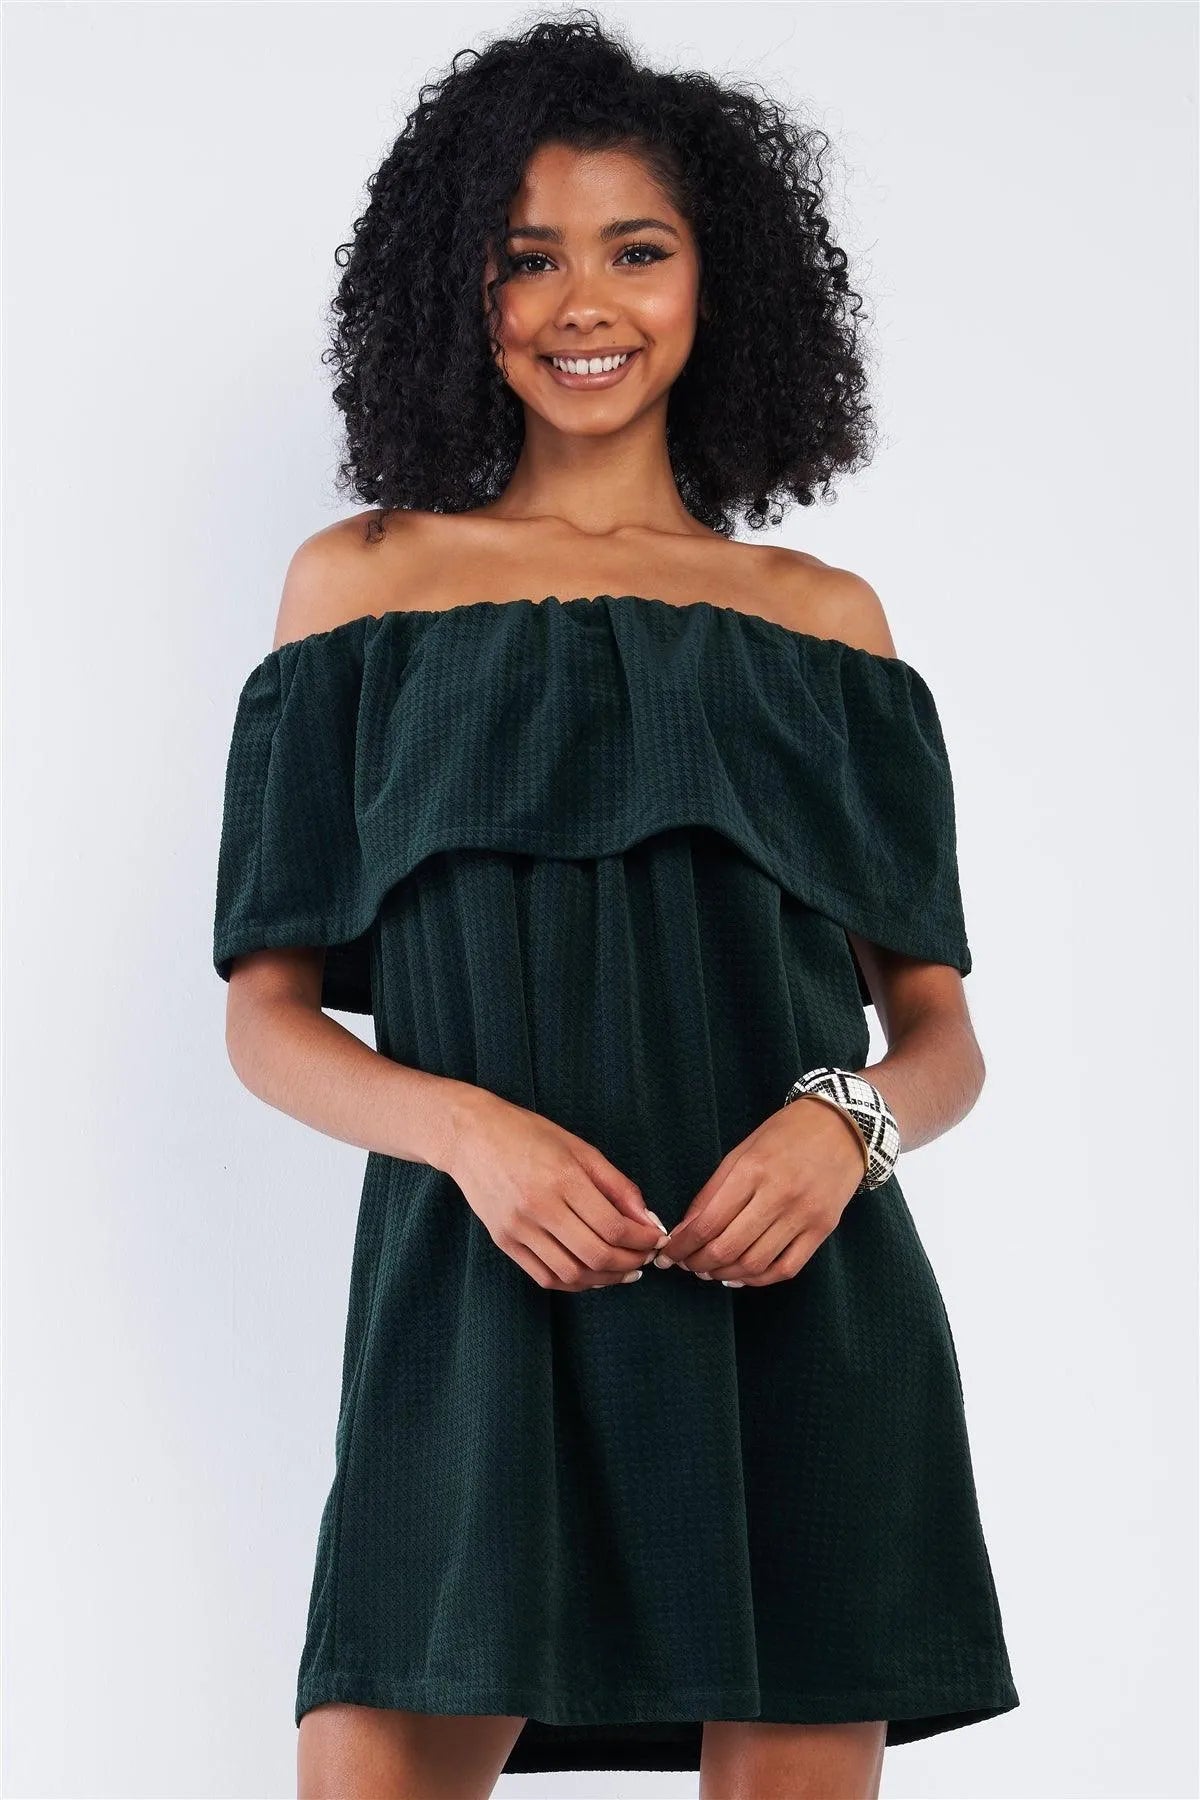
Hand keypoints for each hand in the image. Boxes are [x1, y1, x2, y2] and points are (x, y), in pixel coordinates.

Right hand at [446, 1088, 668, 1289]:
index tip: (656, 1239)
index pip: (614, 1226)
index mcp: (563, 1178)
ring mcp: (518, 1228)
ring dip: (605, 1278)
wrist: (471, 1137)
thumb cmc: (530, 1135)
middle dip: (630, 1263)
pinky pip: (545, 1277)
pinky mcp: (504, 1242)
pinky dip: (575, 1282)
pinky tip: (592, 1273)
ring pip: (572, 1273)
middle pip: (596, 1255)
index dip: (643, 1240)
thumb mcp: (581, 1149)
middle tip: (644, 1258)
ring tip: (623, 1270)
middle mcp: (539, 1207)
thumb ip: (618, 1186)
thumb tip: (648, 1220)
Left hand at [658, 1097, 866, 1285]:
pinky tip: (742, 1275)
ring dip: (724, 1274)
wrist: (841, 1126)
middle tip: (686, 1265)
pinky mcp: (823, 1229)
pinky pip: (786, 1268)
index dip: (682, 1245)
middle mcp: (779, 1195)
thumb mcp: (740, 1153)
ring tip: (709, 1272)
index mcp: (752, 1170)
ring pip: (755, 1263)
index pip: (707, 1222)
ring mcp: (804, 1215)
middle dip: (698, 1263)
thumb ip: (712, 1192)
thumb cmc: (784, 1135)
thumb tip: (684, 1230)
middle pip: (728, 1248)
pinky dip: (759, 1279)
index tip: (668, 1254)